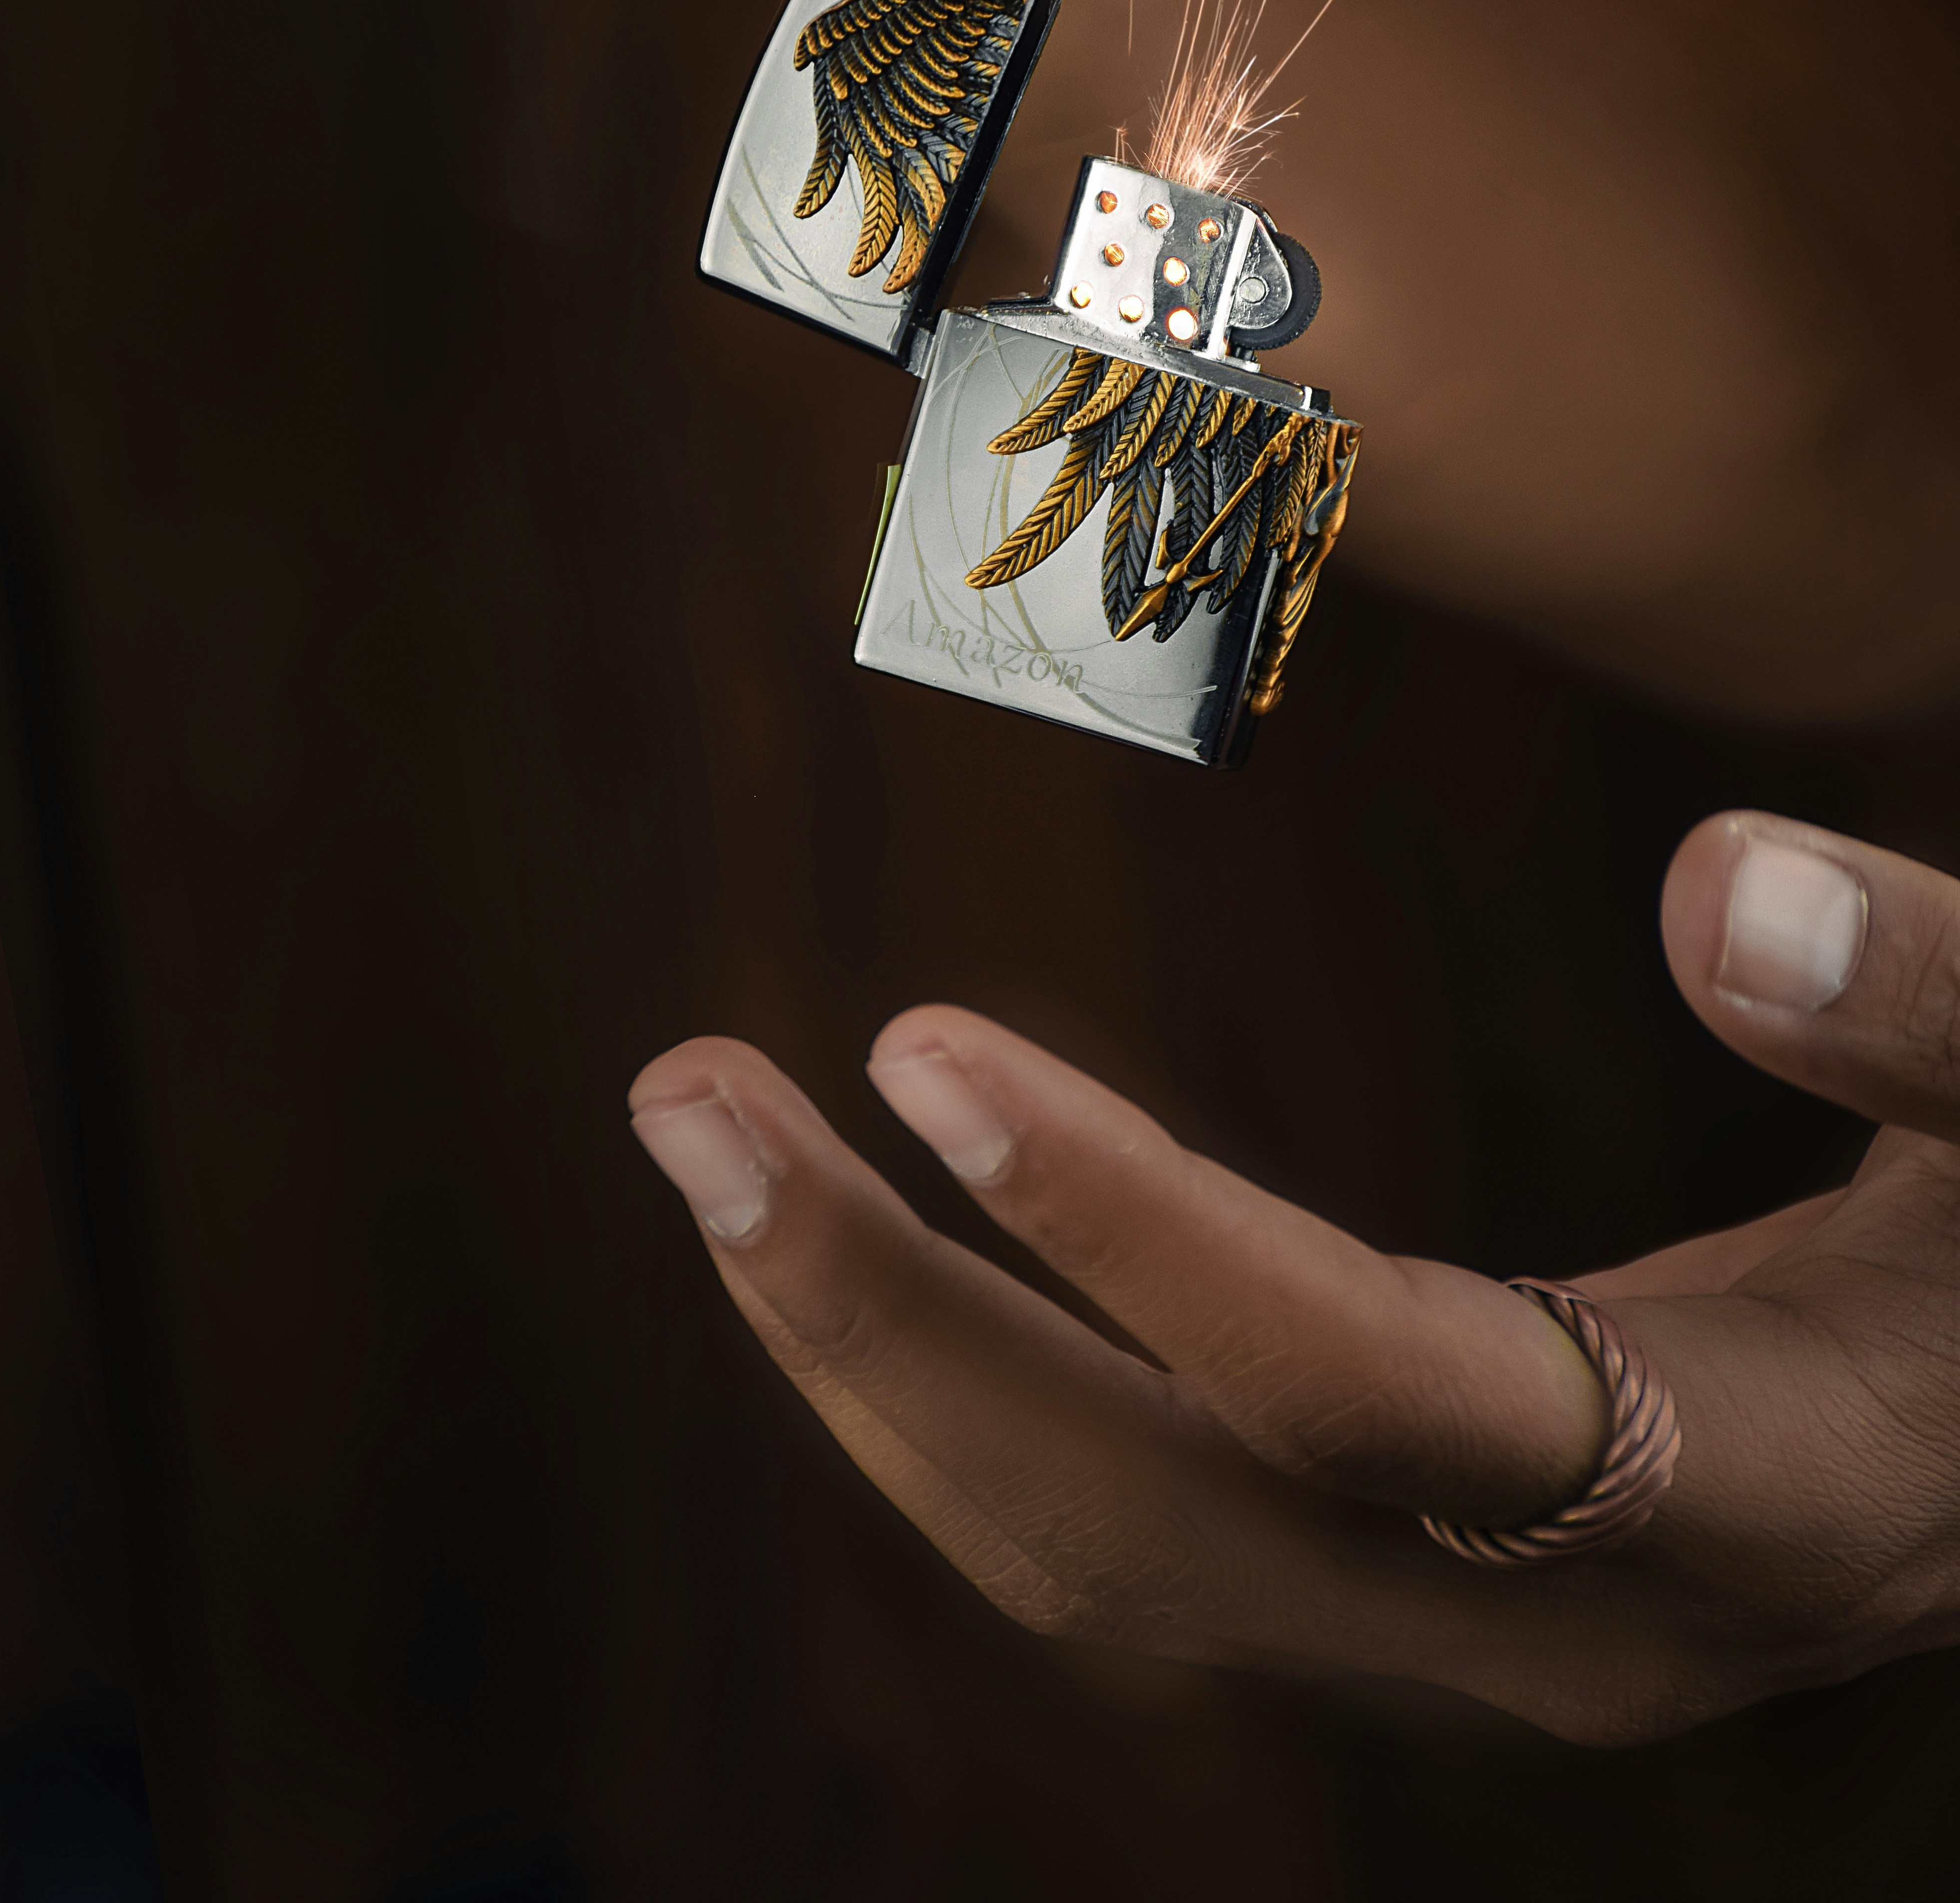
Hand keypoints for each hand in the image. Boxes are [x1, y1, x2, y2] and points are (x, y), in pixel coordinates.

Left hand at [629, 814, 1959, 1740]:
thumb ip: (1934, 1005)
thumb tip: (1722, 880)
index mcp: (1719, 1503)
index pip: (1358, 1393)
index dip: (1136, 1237)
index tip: (919, 1055)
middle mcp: (1549, 1627)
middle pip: (1146, 1522)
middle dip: (890, 1326)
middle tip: (682, 1101)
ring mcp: (1457, 1637)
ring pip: (1095, 1553)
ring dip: (883, 1357)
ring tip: (712, 1146)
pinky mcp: (1406, 1586)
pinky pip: (1132, 1516)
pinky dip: (975, 1376)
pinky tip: (875, 1237)